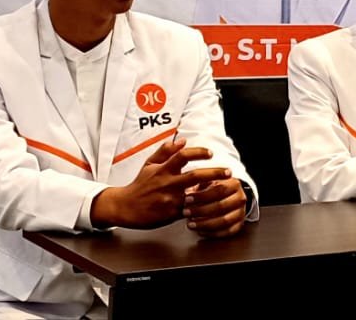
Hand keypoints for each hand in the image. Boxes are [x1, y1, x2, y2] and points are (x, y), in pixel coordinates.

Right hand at [91, 137, 226, 228]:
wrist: (126, 207)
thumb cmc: (140, 184)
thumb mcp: (149, 164)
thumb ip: (165, 151)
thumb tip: (182, 141)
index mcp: (163, 170)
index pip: (183, 156)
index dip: (198, 152)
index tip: (210, 153)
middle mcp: (168, 183)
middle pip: (195, 175)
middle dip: (214, 172)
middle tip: (228, 171)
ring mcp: (170, 200)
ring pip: (196, 195)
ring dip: (213, 191)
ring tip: (225, 188)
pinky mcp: (172, 214)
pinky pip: (192, 210)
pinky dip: (203, 206)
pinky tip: (213, 204)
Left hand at [182, 177, 247, 238]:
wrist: (231, 196)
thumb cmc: (215, 188)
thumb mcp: (208, 181)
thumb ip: (198, 185)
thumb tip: (186, 193)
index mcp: (234, 184)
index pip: (218, 190)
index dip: (202, 196)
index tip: (187, 199)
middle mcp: (241, 198)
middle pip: (221, 206)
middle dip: (201, 211)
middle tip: (186, 212)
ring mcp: (241, 213)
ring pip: (224, 221)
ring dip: (204, 224)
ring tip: (190, 224)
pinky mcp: (239, 225)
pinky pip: (226, 232)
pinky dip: (212, 233)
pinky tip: (200, 231)